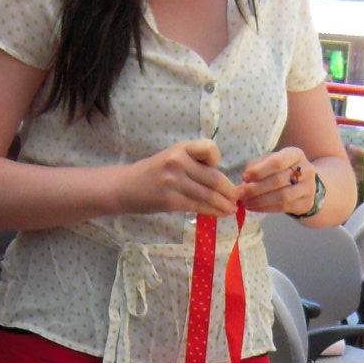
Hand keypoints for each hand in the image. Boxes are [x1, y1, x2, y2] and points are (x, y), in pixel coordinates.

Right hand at [119, 138, 242, 216]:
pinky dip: (213, 211)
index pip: (210, 149)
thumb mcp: (171, 158)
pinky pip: (199, 206)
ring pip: (209, 195)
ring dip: (225, 205)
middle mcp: (178, 163)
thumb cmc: (152, 172)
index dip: (217, 160)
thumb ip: (193, 164)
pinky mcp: (171, 201)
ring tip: (232, 209)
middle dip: (230, 191)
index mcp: (180, 149)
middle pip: (214, 178)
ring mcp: (174, 183)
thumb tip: (221, 180)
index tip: (215, 168)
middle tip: (238, 198)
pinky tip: (220, 213)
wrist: (125, 187)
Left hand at [238, 146, 316, 215]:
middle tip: (241, 194)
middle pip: (279, 181)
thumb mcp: (271, 161)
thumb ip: (256, 166)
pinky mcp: (306, 203)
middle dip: (256, 188)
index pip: (277, 162)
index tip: (244, 177)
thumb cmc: (282, 169)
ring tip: (246, 202)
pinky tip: (254, 207)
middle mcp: (306, 170)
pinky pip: (284, 207)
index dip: (259, 171)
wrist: (305, 183)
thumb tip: (245, 181)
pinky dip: (266, 208)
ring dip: (260, 201)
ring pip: (282, 196)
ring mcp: (309, 188)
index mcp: (295, 154)